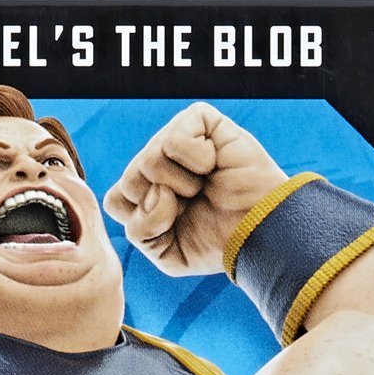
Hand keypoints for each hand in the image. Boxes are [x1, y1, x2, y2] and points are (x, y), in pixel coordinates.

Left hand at [103, 104, 287, 275]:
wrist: (258, 228)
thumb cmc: (217, 240)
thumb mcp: (168, 254)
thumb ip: (140, 232)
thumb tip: (154, 190)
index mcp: (146, 192)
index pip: (115, 201)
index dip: (142, 220)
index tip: (173, 226)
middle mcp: (157, 163)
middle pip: (128, 181)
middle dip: (162, 204)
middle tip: (194, 204)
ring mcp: (175, 139)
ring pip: (147, 161)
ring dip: (181, 184)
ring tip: (204, 185)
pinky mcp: (196, 120)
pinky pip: (174, 140)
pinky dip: (197, 161)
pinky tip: (213, 164)